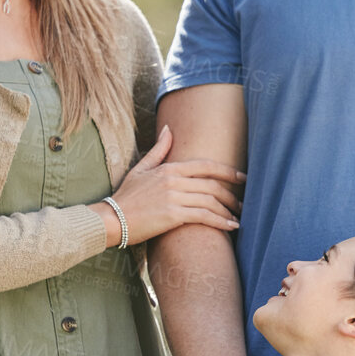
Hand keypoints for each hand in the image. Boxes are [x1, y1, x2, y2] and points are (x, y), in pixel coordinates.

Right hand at [102, 126, 243, 246]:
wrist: (111, 219)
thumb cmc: (126, 197)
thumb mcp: (141, 169)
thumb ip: (159, 150)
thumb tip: (169, 129)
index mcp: (169, 168)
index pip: (206, 166)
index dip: (228, 172)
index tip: (242, 178)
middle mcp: (174, 180)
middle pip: (212, 185)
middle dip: (232, 195)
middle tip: (243, 204)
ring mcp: (174, 197)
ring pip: (211, 201)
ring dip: (228, 210)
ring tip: (238, 218)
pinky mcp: (173, 216)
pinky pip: (204, 216)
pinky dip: (221, 222)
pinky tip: (231, 227)